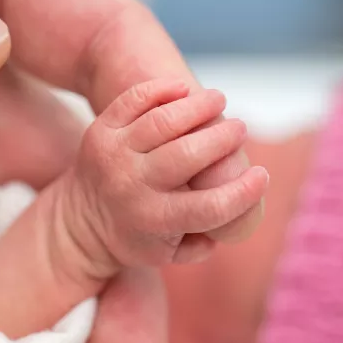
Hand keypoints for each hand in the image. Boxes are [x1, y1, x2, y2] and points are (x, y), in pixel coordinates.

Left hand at [67, 79, 268, 276]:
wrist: (80, 223)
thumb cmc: (139, 235)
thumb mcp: (171, 252)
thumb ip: (206, 239)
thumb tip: (237, 208)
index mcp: (155, 221)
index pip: (207, 206)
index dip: (242, 192)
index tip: (262, 174)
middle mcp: (132, 186)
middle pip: (187, 155)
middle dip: (222, 139)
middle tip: (241, 130)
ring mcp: (114, 155)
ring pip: (162, 122)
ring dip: (198, 107)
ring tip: (219, 101)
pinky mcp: (101, 130)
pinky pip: (133, 101)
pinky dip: (161, 90)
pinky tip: (184, 89)